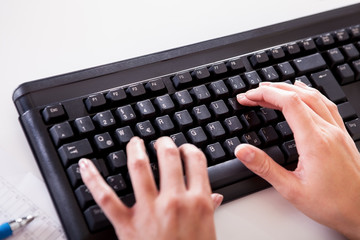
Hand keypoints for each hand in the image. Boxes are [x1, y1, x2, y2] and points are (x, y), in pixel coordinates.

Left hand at [79, 136, 222, 239]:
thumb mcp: (208, 231)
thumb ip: (210, 209)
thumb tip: (215, 196)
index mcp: (198, 202)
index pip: (196, 161)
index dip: (189, 149)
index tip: (185, 149)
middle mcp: (174, 201)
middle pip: (169, 157)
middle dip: (164, 143)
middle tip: (161, 141)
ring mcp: (149, 210)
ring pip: (139, 167)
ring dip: (135, 149)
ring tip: (135, 142)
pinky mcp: (126, 225)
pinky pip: (105, 197)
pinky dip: (93, 179)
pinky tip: (85, 165)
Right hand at [236, 81, 359, 238]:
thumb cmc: (332, 204)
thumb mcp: (291, 189)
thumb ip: (264, 167)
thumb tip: (242, 150)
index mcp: (315, 141)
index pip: (289, 103)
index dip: (265, 95)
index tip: (248, 96)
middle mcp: (328, 131)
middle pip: (298, 95)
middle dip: (272, 90)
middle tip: (252, 94)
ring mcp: (337, 131)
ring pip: (313, 97)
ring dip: (289, 89)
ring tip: (271, 89)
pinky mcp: (341, 135)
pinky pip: (326, 104)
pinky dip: (310, 94)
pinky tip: (304, 93)